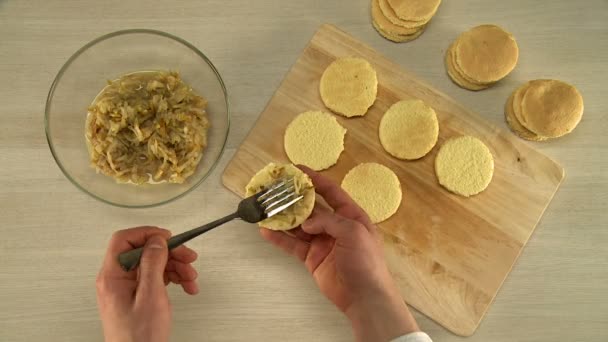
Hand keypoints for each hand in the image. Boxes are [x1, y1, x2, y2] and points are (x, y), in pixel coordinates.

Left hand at [96, 227, 198, 341]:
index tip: (167, 238)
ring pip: (153, 264)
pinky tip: (185, 286)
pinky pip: (155, 278)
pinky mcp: (136, 297)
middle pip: (143, 251)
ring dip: (175, 267)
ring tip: (191, 278)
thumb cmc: (139, 338)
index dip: (147, 234)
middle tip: (188, 258)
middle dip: (169, 253)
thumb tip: (156, 241)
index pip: (124, 240)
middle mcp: (116, 280)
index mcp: (112, 276)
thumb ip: (152, 264)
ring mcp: (126, 289)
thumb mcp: (150, 296)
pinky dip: (172, 279)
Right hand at [260, 166, 419, 341]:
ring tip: (266, 209)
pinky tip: (266, 231)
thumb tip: (306, 222)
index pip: (331, 192)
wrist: (364, 297)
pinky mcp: (311, 258)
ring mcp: (322, 242)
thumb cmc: (366, 262)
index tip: (297, 169)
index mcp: (351, 215)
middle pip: (311, 208)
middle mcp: (335, 226)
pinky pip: (293, 245)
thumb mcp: (353, 233)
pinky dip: (280, 238)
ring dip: (283, 218)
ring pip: (298, 226)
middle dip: (294, 199)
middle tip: (275, 189)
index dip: (315, 179)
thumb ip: (329, 221)